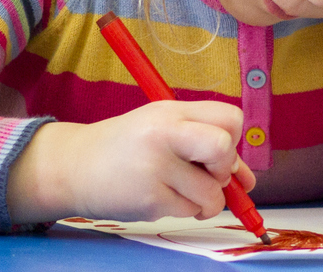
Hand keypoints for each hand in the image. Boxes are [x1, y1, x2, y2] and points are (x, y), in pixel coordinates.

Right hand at [7, 100, 256, 223]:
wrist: (74, 166)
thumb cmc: (126, 148)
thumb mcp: (164, 132)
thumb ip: (206, 149)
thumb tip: (248, 181)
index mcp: (172, 111)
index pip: (231, 118)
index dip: (233, 139)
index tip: (216, 152)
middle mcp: (164, 134)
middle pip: (224, 148)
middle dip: (226, 169)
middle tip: (209, 174)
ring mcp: (155, 167)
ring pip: (212, 193)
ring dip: (205, 200)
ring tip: (179, 191)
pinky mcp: (149, 199)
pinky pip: (189, 211)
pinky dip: (183, 210)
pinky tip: (159, 197)